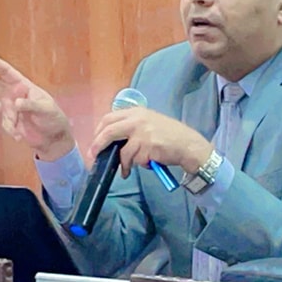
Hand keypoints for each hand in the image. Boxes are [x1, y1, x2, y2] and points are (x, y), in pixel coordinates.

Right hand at [0, 50, 74, 160]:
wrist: (53, 138)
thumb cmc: (53, 118)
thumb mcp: (46, 110)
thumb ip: (31, 105)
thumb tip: (16, 102)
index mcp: (24, 86)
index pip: (7, 72)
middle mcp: (14, 94)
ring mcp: (10, 108)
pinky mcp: (9, 121)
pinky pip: (4, 124)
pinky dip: (11, 130)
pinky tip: (19, 136)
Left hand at [89, 107, 212, 176]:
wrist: (188, 145)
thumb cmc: (170, 136)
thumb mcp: (149, 123)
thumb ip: (132, 127)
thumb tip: (111, 141)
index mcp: (136, 112)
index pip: (108, 118)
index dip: (98, 131)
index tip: (95, 142)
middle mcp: (137, 119)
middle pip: (108, 131)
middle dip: (98, 145)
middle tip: (93, 156)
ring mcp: (142, 132)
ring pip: (122, 151)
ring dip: (122, 163)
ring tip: (126, 170)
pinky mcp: (147, 146)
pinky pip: (134, 160)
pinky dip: (135, 166)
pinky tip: (145, 165)